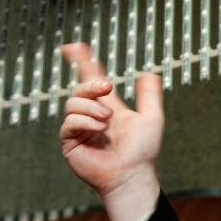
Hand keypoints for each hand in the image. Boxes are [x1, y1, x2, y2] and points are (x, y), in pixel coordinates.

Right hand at [60, 43, 163, 220]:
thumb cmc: (142, 152)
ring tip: (108, 119)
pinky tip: (99, 128)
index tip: (73, 46)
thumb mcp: (151, 118)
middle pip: (80, 88)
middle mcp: (91, 115)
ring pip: (73, 103)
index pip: (92, 79)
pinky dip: (84, 121)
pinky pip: (69, 123)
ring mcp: (79, 128)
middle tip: (108, 88)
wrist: (133, 174)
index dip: (82, 62)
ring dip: (91, 107)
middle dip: (92, 84)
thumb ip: (149, 95)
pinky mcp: (70, 142)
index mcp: (108, 106)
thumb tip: (149, 73)